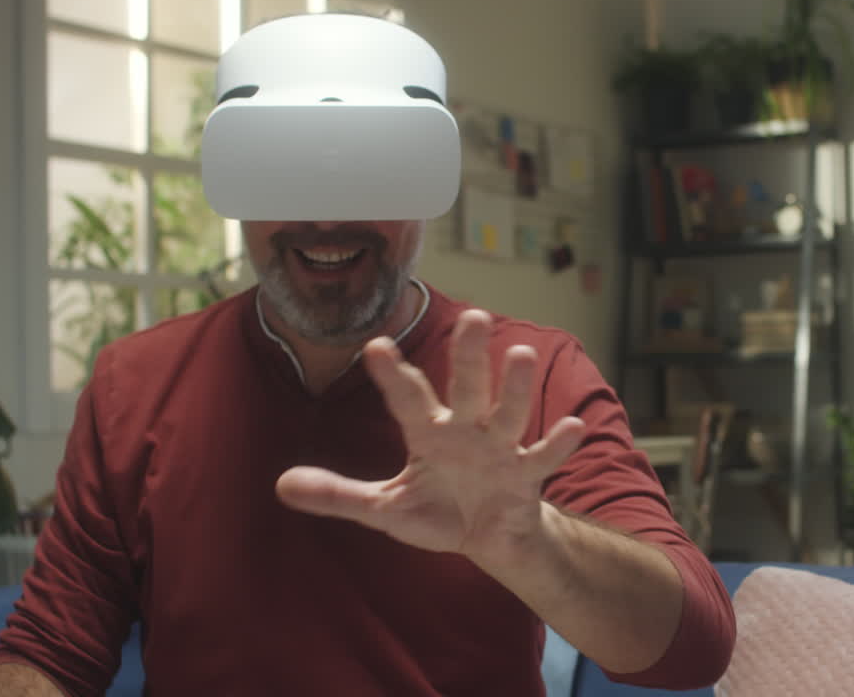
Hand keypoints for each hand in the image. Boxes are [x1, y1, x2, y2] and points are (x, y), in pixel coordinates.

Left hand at [275, 309, 585, 565]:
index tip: (375, 347)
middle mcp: (466, 430)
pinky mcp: (525, 476)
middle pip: (468, 388)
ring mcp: (499, 449)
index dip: (393, 376)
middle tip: (474, 316)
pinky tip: (573, 426)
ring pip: (508, 412)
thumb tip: (280, 484)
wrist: (490, 537)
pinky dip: (558, 443)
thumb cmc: (439, 510)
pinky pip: (543, 457)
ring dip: (514, 386)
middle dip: (470, 355)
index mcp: (429, 433)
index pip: (408, 399)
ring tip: (518, 353)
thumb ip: (338, 494)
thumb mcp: (384, 508)